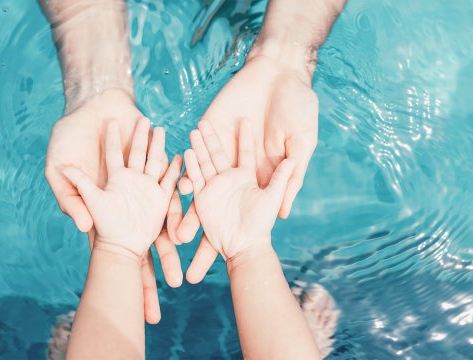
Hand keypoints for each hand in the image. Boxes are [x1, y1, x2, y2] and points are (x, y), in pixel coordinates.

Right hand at [45, 89, 182, 322]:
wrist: (92, 106)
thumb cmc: (70, 137)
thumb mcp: (59, 166)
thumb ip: (70, 195)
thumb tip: (81, 227)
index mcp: (105, 206)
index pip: (117, 244)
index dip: (129, 270)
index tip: (142, 299)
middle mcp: (127, 199)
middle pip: (148, 236)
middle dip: (162, 259)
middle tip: (178, 282)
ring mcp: (142, 183)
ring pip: (164, 212)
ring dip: (178, 226)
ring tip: (193, 245)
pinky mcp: (154, 165)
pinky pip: (172, 179)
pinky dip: (183, 189)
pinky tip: (198, 204)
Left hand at [178, 53, 317, 281]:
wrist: (279, 73)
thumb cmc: (297, 108)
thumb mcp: (301, 145)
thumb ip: (291, 177)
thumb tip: (286, 214)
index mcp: (258, 177)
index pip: (242, 214)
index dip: (233, 235)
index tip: (223, 261)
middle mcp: (236, 170)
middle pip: (215, 207)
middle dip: (201, 233)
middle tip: (185, 258)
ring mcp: (221, 151)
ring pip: (200, 185)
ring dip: (186, 208)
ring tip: (171, 234)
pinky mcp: (210, 132)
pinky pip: (194, 156)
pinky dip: (185, 172)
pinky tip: (173, 191)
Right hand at [184, 120, 294, 259]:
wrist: (245, 246)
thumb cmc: (262, 224)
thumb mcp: (273, 197)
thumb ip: (282, 178)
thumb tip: (294, 159)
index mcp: (247, 177)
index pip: (245, 151)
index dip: (245, 136)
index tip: (244, 118)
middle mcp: (229, 179)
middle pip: (219, 152)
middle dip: (212, 137)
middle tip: (206, 120)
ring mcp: (215, 187)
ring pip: (206, 162)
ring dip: (200, 147)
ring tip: (194, 130)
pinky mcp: (204, 198)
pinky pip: (197, 178)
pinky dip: (192, 166)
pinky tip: (187, 152)